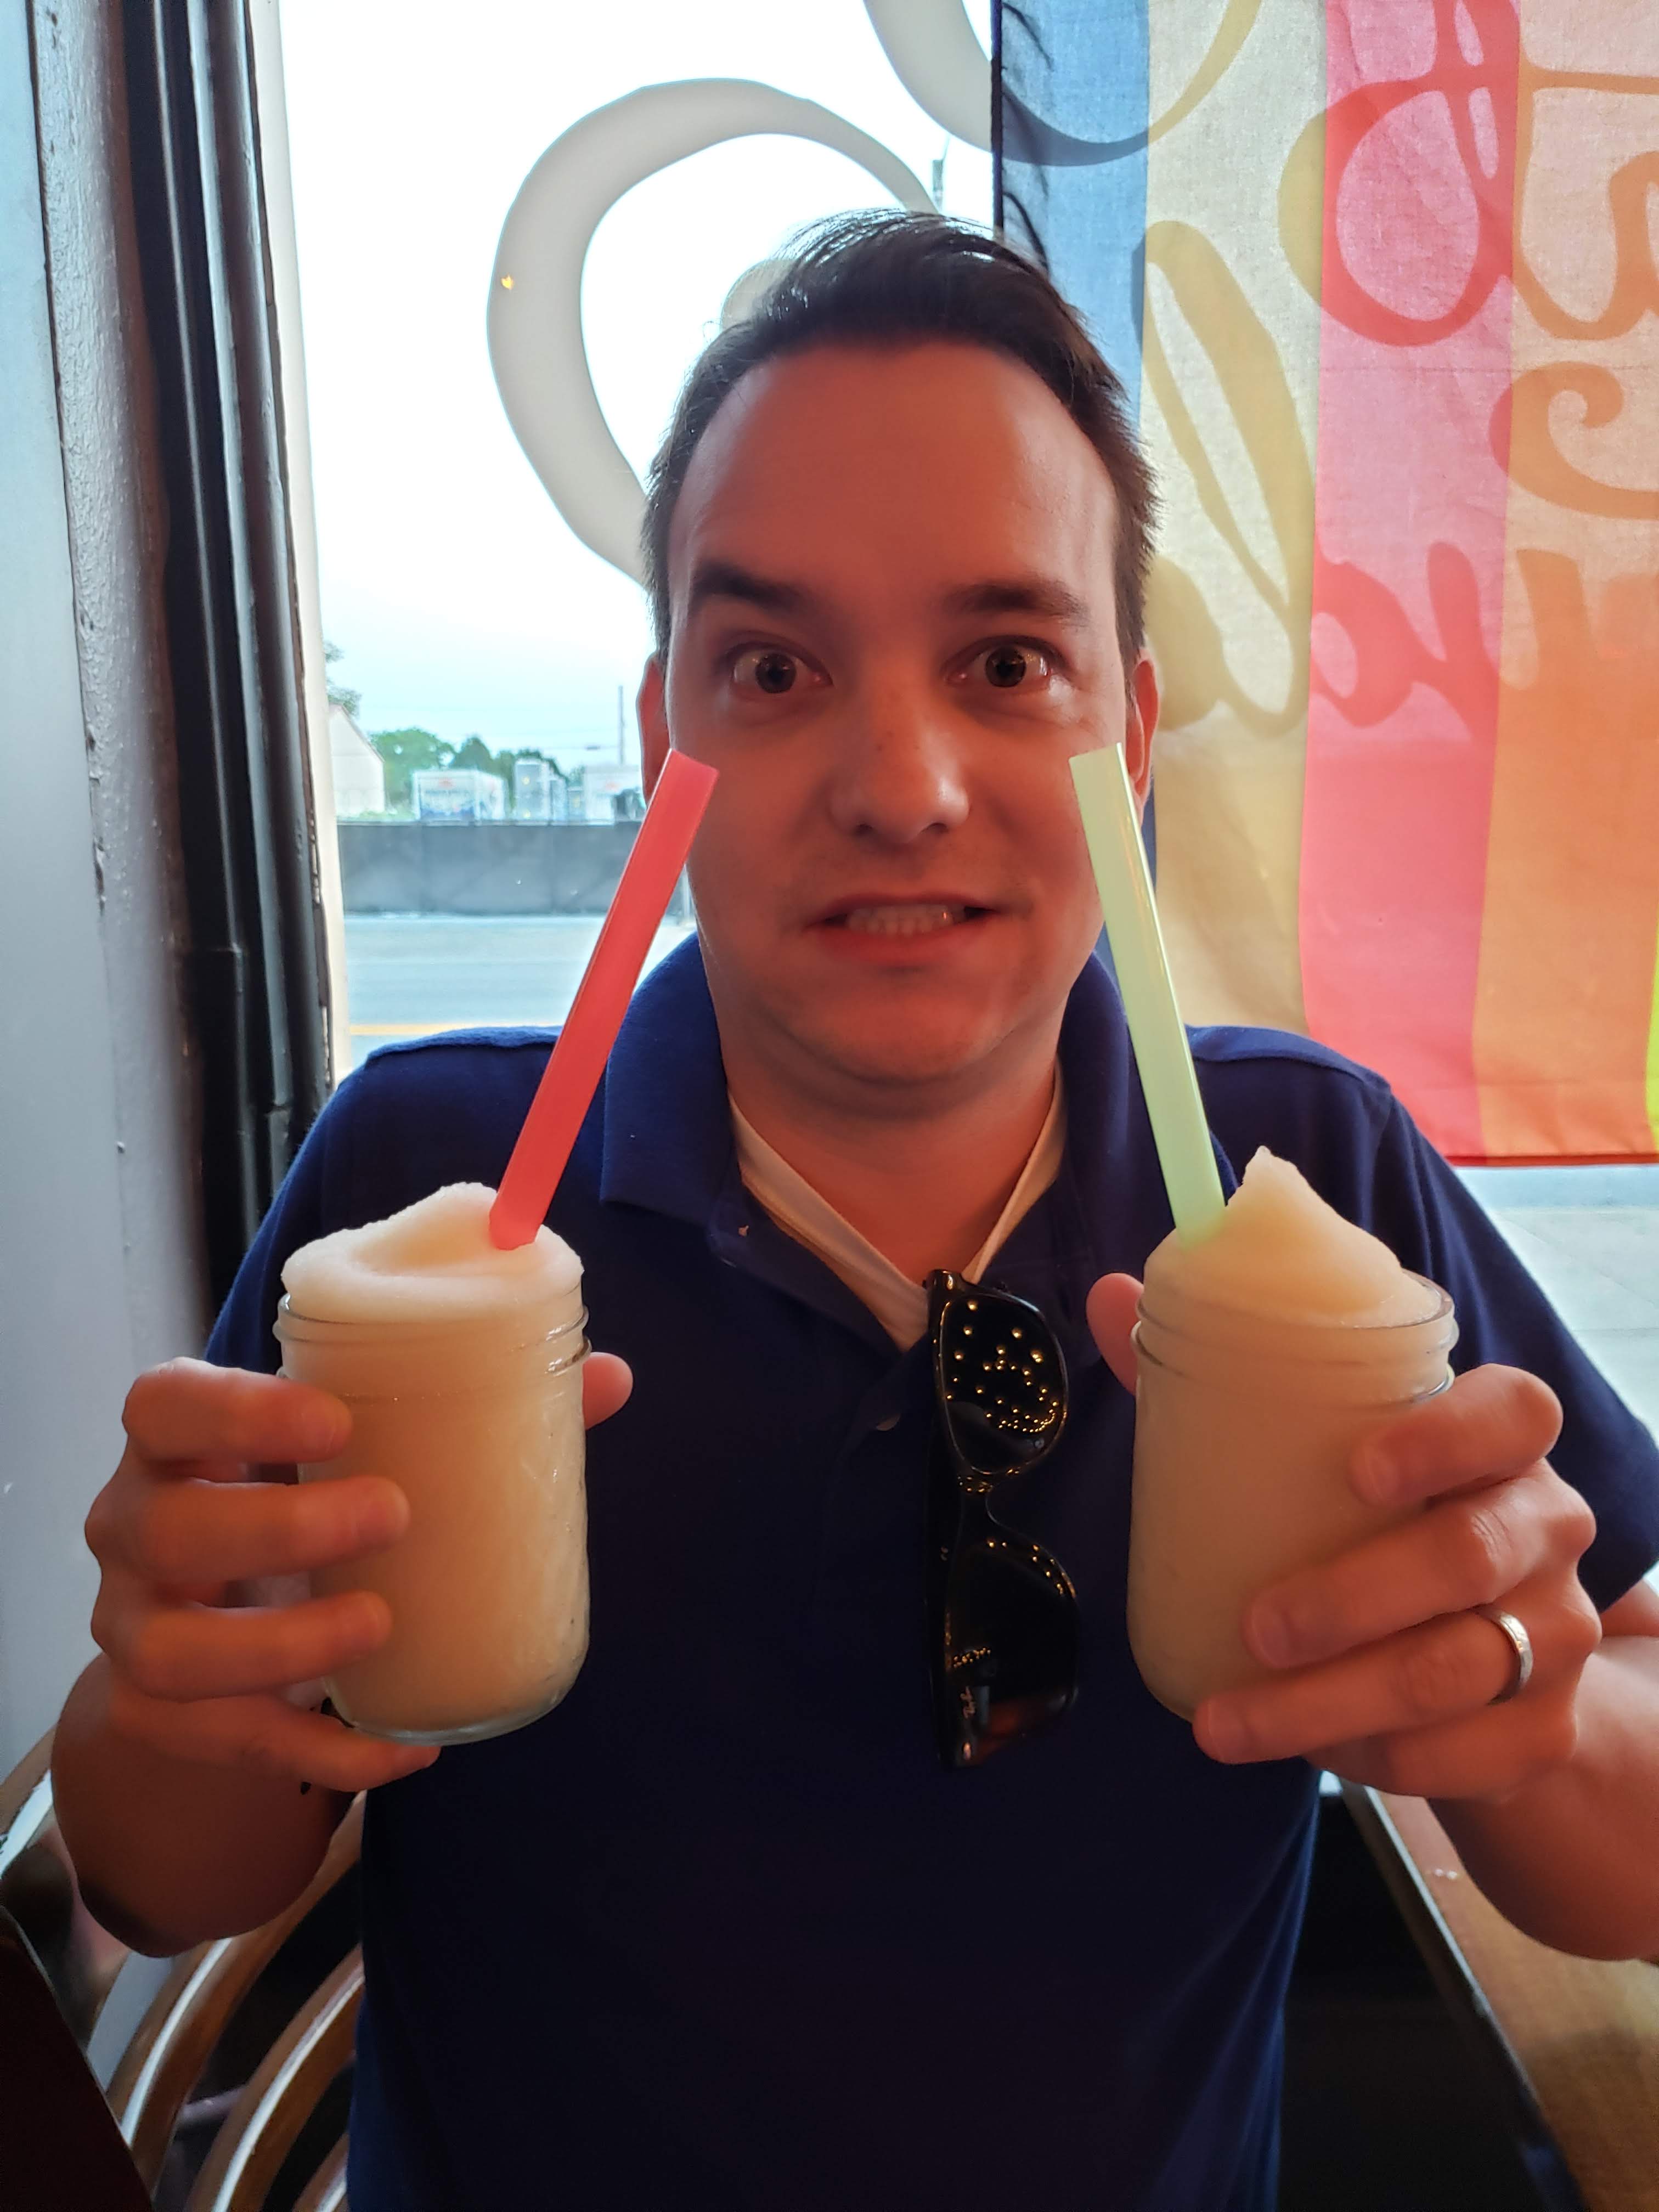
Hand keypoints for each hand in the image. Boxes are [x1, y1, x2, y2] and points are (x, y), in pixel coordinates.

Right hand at [85, 1352, 632, 1792]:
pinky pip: (228, 1747)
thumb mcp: (361, 1448)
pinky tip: (404, 1748)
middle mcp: (134, 1530)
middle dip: (277, 1528)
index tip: (336, 1418)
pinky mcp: (158, 1718)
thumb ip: (475, 1408)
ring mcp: (135, 1630)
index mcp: (176, 1443)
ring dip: (277, 1646)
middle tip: (391, 1515)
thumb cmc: (303, 1497)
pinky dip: (320, 1754)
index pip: (163, 1405)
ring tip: (380, 1625)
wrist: (219, 1618)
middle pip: (167, 1528)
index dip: (236, 1409)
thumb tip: (610, 1377)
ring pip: (169, 1652)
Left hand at [1087, 1274, 1601, 1802]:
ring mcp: (1553, 1631)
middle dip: (1354, 1598)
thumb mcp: (1319, 1446)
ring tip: (1229, 1723)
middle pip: (1470, 1555)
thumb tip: (1111, 1295)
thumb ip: (1223, 1371)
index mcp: (1501, 1442)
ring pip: (1457, 1670)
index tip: (1360, 1470)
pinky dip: (1379, 1761)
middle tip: (1257, 1626)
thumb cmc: (1381, 1517)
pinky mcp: (1544, 1726)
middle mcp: (1544, 1527)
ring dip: (1332, 1704)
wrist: (1494, 1648)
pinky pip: (1467, 1756)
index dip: (1447, 1437)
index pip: (1514, 1412)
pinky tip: (1311, 1753)